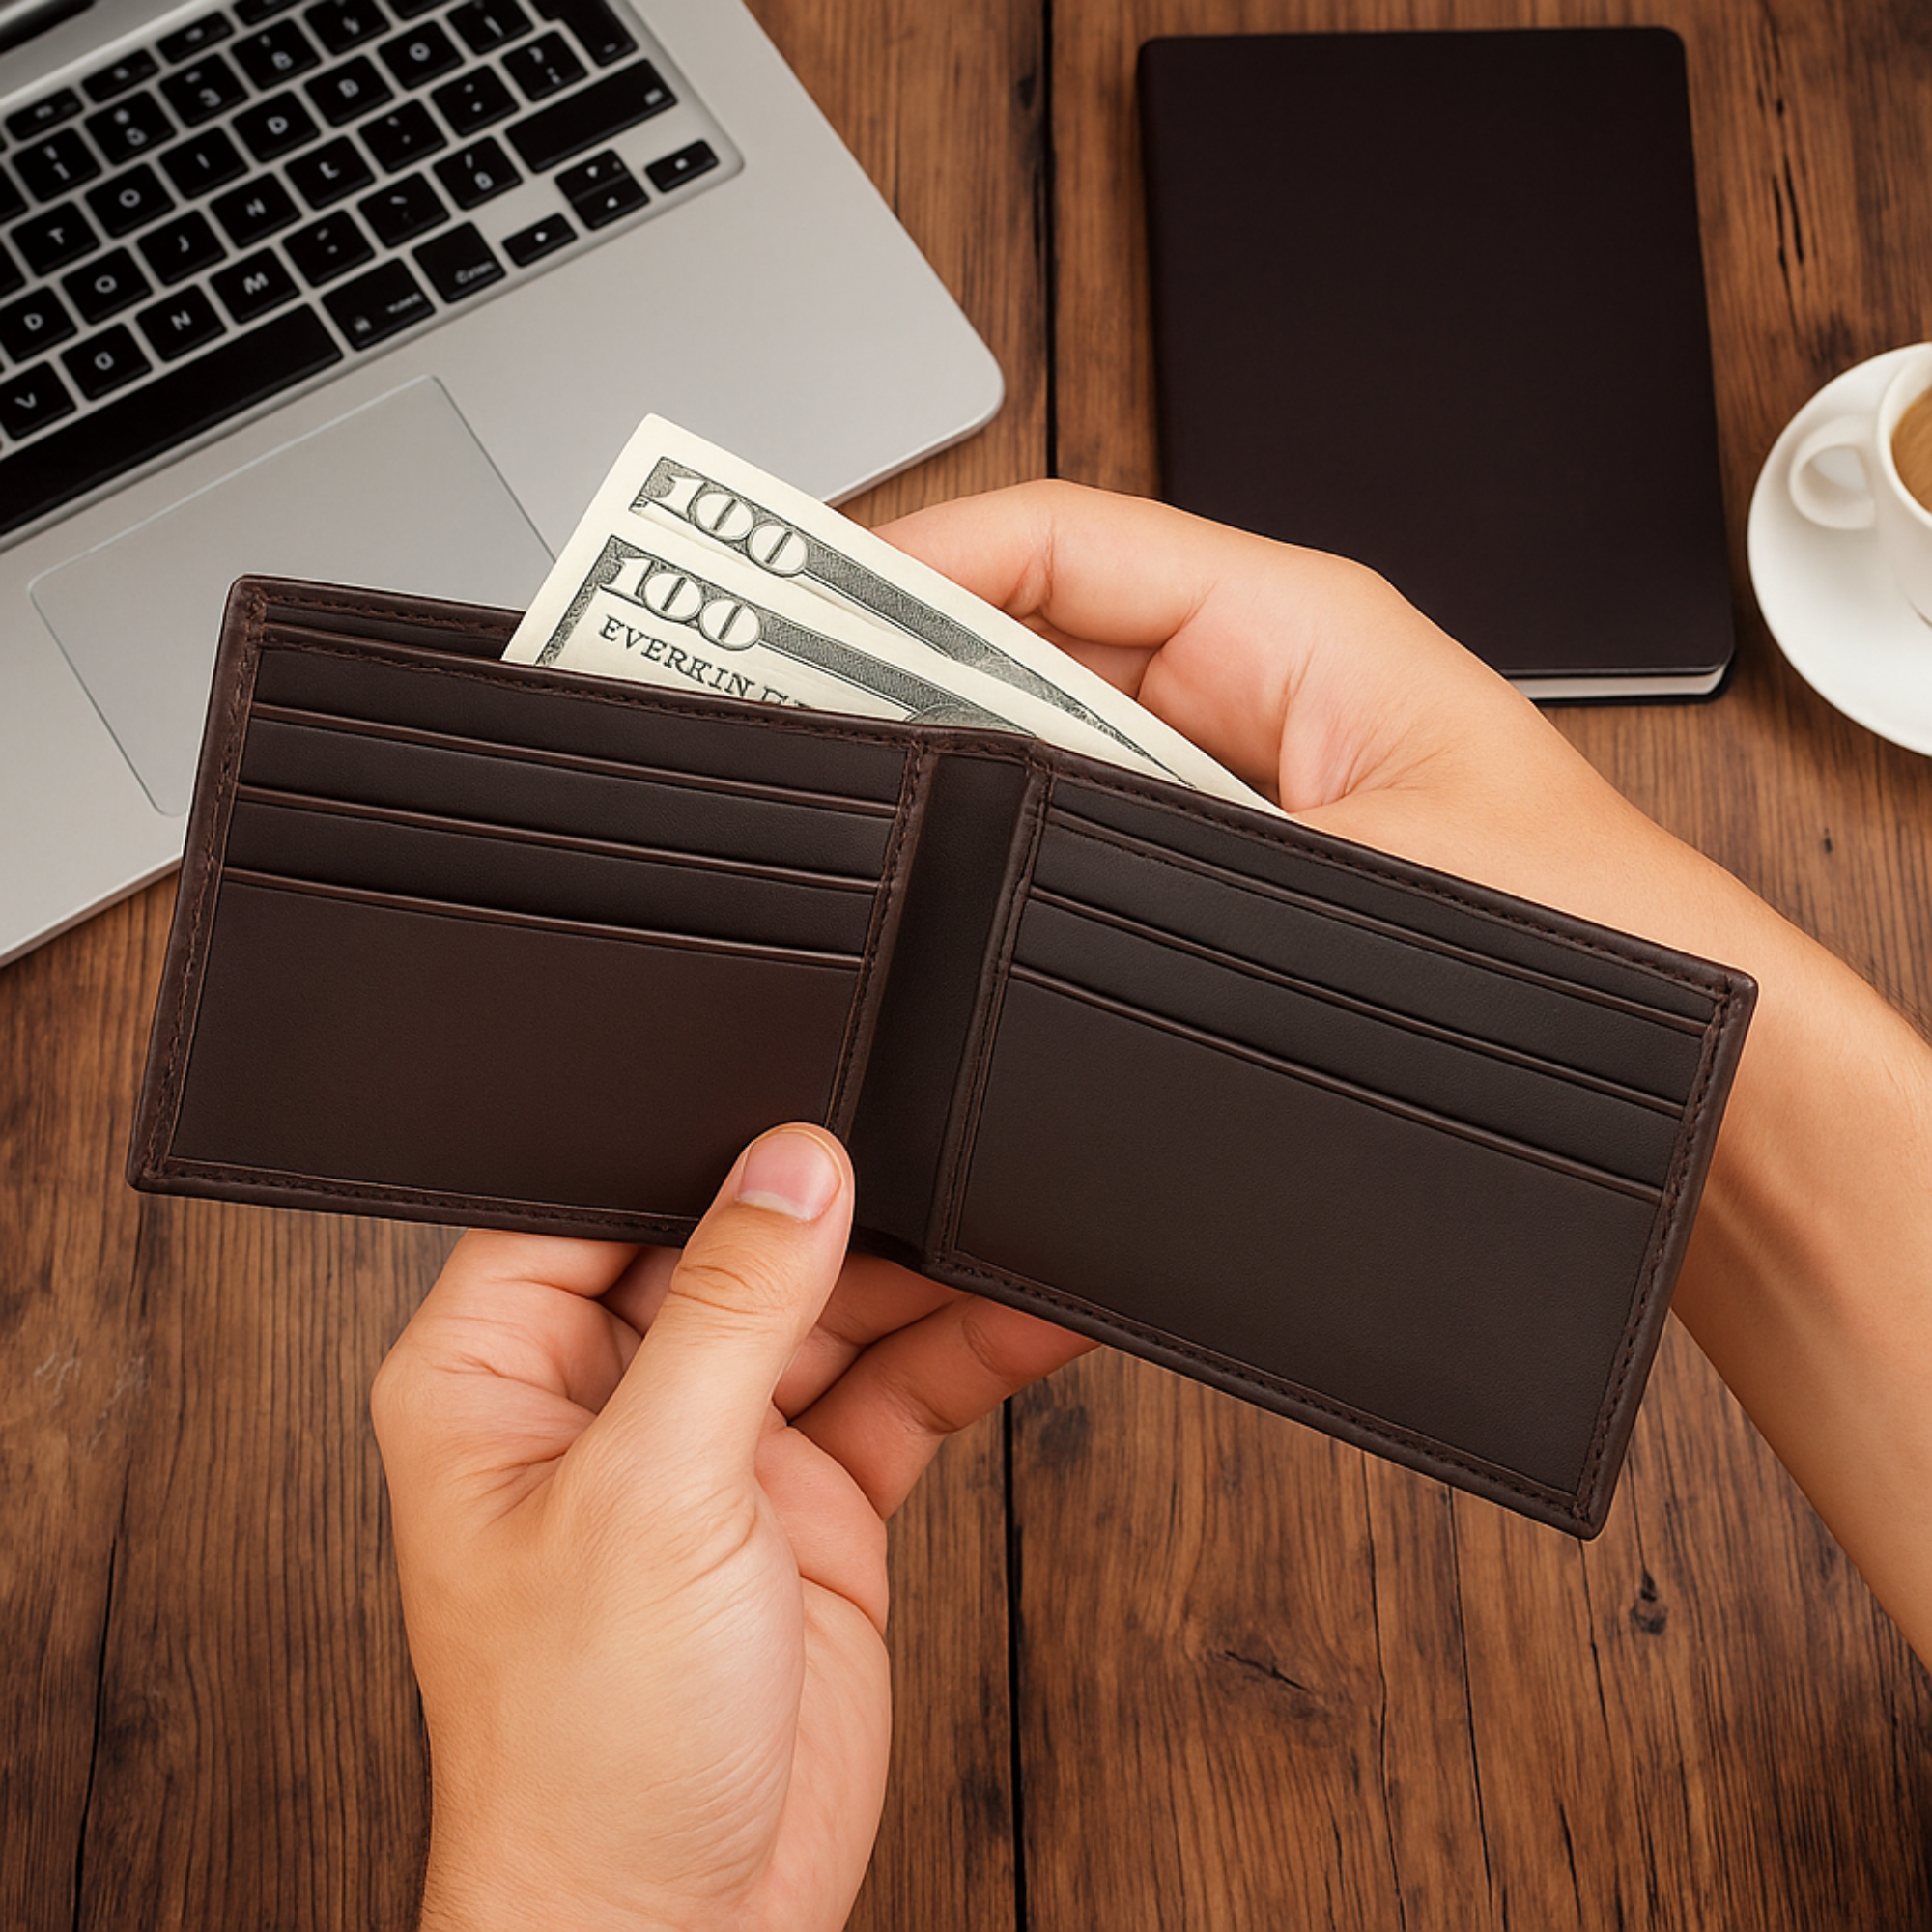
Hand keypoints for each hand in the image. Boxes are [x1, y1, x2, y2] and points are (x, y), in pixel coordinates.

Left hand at [373, 1125, 1090, 1931]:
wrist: (683, 1928)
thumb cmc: (583, 1753)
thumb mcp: (651, 1497)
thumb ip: (728, 1315)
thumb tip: (790, 1171)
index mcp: (503, 1372)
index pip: (591, 1202)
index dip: (688, 1148)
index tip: (792, 1112)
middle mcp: (609, 1397)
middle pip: (732, 1246)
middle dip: (832, 1211)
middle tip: (927, 1171)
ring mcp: (718, 1448)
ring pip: (829, 1310)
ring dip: (919, 1277)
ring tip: (1005, 1233)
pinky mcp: (810, 1500)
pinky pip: (897, 1391)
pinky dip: (967, 1352)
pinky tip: (1029, 1315)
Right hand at [880, 483, 1931, 1663]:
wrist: (1678, 1119)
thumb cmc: (1589, 957)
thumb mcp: (1356, 867)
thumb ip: (1163, 836)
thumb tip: (997, 824)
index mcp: (1294, 630)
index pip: (1061, 544)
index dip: (907, 558)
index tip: (784, 607)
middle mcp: (1248, 704)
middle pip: (1027, 648)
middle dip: (897, 680)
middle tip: (774, 726)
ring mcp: (1226, 807)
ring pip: (1039, 765)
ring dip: (947, 794)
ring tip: (841, 836)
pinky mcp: (1218, 901)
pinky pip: (1076, 866)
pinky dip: (1003, 886)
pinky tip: (943, 929)